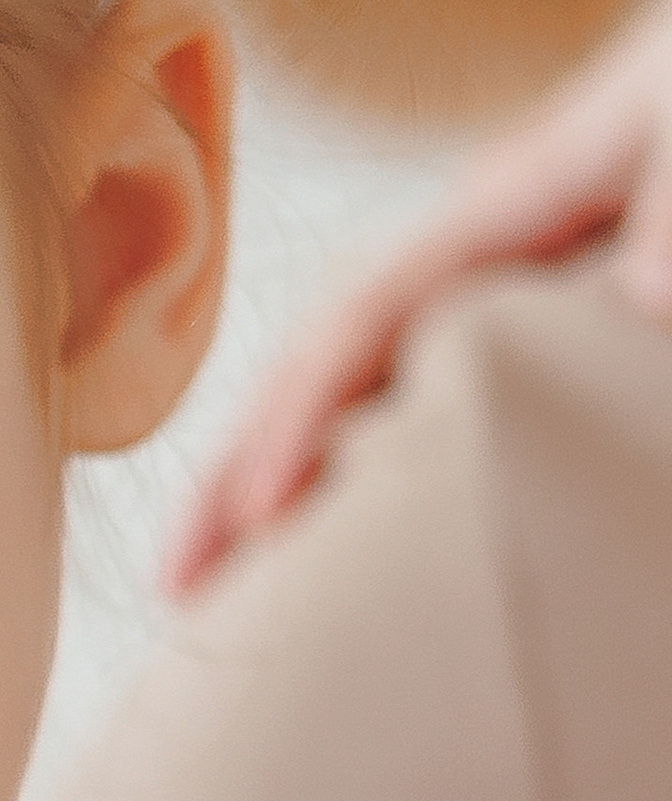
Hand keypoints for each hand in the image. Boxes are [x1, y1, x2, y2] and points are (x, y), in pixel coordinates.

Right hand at [164, 0, 671, 593]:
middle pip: (313, 369)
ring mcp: (486, 292)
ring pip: (347, 393)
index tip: (257, 518)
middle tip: (178, 591)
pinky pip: (409, 407)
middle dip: (234, 474)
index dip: (297, 417)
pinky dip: (352, 475)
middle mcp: (466, 258)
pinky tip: (333, 540)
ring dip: (272, 485)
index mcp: (493, 208)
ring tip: (222, 592)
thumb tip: (648, 303)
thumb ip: (664, 211)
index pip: (355, 324)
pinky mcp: (526, 325)